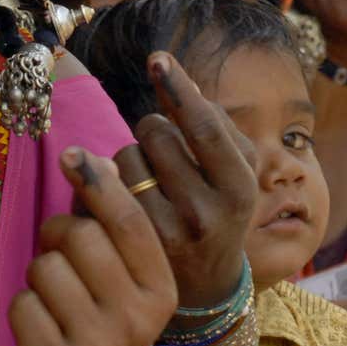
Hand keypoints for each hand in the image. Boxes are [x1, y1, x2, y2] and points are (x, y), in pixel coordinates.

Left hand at [6, 149, 176, 345]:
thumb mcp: (118, 276)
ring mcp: (98, 345)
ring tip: (53, 299)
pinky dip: (22, 308)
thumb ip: (109, 222)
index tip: (71, 154)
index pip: (130, 221)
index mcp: (162, 290)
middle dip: (57, 233)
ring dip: (38, 275)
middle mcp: (138, 318)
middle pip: (81, 236)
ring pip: (46, 267)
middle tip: (58, 251)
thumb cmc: (95, 319)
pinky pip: (21, 303)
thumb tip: (95, 161)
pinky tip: (39, 329)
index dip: (98, 182)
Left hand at [113, 52, 257, 310]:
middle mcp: (208, 213)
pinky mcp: (133, 247)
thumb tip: (165, 70)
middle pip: (157, 133)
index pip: (205, 127)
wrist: (207, 287)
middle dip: (153, 129)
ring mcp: (170, 234)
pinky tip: (119, 196)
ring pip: (126, 157)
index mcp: (241, 188)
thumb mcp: (233, 171)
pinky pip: (105, 188)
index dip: (179, 88)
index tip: (157, 58)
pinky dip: (106, 181)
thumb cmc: (219, 209)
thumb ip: (209, 123)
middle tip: (164, 154)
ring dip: (130, 157)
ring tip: (150, 182)